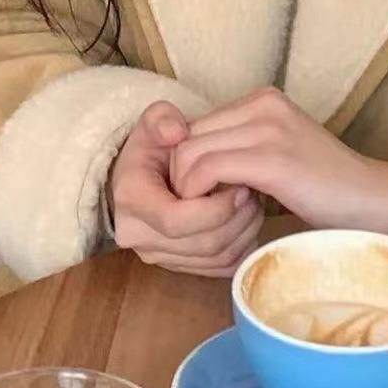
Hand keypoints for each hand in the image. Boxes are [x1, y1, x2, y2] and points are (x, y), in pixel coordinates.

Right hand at [107, 100, 264, 276]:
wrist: (141, 177)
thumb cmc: (152, 148)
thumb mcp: (153, 123)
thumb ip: (161, 118)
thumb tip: (177, 131)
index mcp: (133, 200)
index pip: (176, 220)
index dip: (214, 208)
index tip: (239, 183)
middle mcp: (140, 236)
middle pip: (201, 244)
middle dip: (236, 219)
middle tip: (255, 191)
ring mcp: (159, 256)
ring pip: (214, 259)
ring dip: (243, 232)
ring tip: (255, 202)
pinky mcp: (179, 266)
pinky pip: (219, 269)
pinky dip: (241, 248)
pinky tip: (248, 222)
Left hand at [169, 88, 387, 244]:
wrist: (372, 199)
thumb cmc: (324, 187)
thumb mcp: (277, 152)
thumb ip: (240, 147)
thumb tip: (188, 164)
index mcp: (263, 99)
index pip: (194, 126)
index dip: (187, 164)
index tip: (202, 196)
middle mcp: (263, 104)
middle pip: (185, 139)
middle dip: (182, 178)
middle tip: (204, 209)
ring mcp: (269, 128)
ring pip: (189, 154)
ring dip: (189, 192)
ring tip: (215, 214)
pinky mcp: (272, 159)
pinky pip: (207, 170)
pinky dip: (201, 197)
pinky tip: (225, 214)